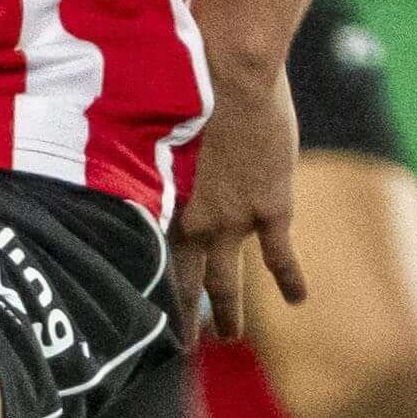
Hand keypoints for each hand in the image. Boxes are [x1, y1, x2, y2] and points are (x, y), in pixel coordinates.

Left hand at [167, 54, 307, 352]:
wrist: (230, 71)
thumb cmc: (180, 83)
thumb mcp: (152, 125)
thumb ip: (146, 153)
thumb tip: (120, 149)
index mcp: (156, 200)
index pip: (145, 255)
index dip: (144, 282)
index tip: (138, 306)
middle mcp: (190, 218)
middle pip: (181, 280)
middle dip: (181, 315)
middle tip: (181, 345)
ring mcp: (232, 218)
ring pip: (225, 281)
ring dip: (228, 312)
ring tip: (229, 339)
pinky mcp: (271, 207)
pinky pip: (279, 256)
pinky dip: (289, 279)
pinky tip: (296, 301)